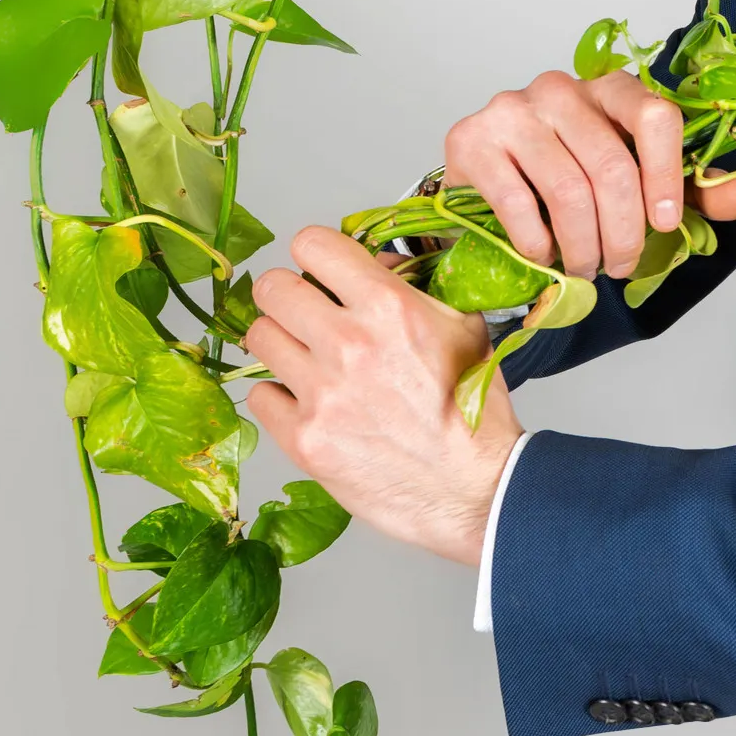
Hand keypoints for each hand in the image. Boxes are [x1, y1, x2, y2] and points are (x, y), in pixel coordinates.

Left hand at [243, 226, 521, 566]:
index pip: (312, 244)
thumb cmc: (476, 413)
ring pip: (258, 337)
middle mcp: (349, 344)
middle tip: (305, 316)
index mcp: (390, 308)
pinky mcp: (305, 439)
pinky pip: (260, 396)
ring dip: (281, 344)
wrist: (477, 490)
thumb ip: (415, 287)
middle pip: (270, 288)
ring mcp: (322, 394)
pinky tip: (310, 405)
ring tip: (308, 362)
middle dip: (288, 296)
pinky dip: (281, 398)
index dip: (315, 255)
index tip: (322, 273)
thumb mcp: (464, 328)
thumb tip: (372, 263)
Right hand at [443, 68, 735, 279]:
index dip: (667, 174)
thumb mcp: (638, 183)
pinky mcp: (470, 140)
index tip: (666, 224)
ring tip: (586, 269)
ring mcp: (511, 110)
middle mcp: (560, 88)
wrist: (486, 187)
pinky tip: (544, 255)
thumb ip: (690, 190)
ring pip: (569, 190)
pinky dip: (538, 243)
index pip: (654, 114)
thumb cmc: (569, 180)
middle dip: (625, 232)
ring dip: (584, 246)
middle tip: (622, 267)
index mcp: (611, 89)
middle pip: (612, 165)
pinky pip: (518, 203)